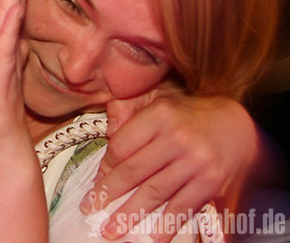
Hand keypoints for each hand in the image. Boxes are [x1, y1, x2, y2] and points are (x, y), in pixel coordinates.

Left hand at [83, 92, 257, 241]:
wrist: (239, 126)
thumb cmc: (190, 117)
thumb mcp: (158, 102)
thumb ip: (128, 116)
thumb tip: (107, 147)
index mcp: (159, 115)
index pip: (121, 146)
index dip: (105, 167)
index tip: (96, 183)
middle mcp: (177, 137)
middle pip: (133, 171)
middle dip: (108, 194)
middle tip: (90, 210)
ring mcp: (195, 162)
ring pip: (154, 193)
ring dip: (130, 214)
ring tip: (112, 229)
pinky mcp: (211, 183)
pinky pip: (182, 207)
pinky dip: (165, 225)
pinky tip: (151, 236)